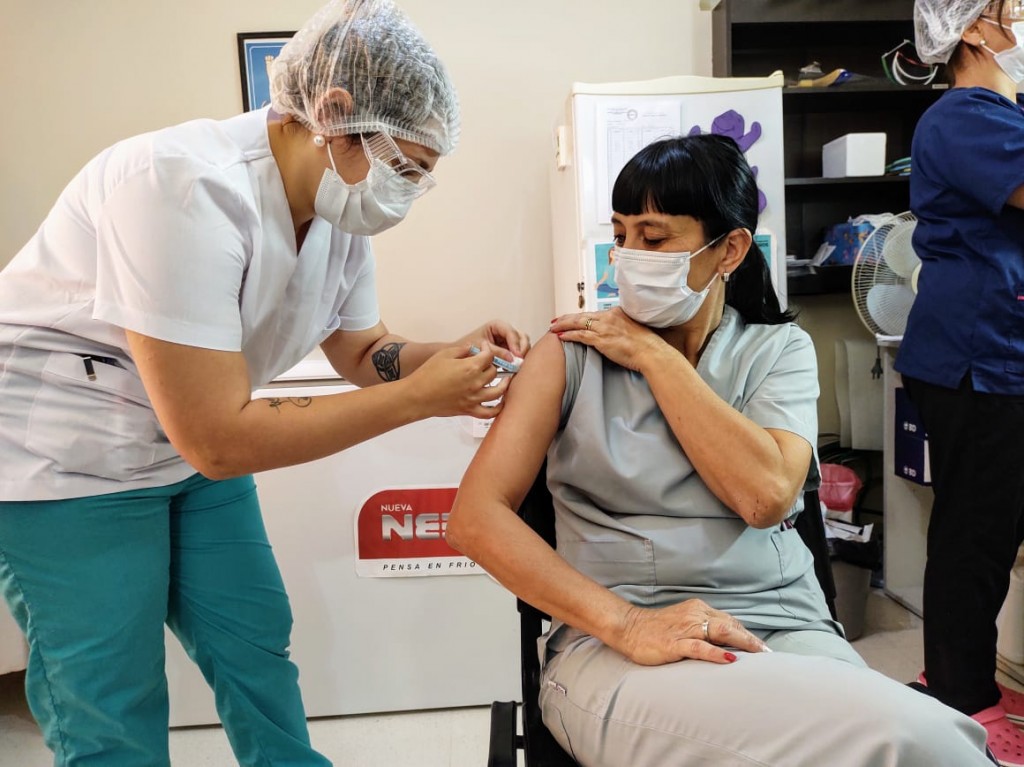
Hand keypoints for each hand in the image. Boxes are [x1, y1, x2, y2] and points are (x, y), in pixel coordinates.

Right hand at [408, 342, 510, 419]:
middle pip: (494, 372)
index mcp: (470, 367)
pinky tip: (501, 402)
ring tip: (506, 380)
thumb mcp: (444, 354)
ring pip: (498, 391)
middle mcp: (476, 383)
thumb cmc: (428, 374)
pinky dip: (498, 408)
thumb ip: (462, 350)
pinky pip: (489, 412)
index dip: (487, 349)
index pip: (489, 356)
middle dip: (492, 365)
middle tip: (488, 363)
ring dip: (504, 385)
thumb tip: (473, 348)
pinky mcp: (469, 410)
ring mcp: (474, 398)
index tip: (484, 347)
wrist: (417, 396)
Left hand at [458, 319, 530, 360]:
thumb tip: (511, 359)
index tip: (516, 355)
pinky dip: (519, 359)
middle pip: (521, 336)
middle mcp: (504, 331)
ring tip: (517, 364)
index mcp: (496, 325)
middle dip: (522, 348)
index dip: (515, 343)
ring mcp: (508, 341)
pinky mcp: (509, 351)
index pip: (510, 332)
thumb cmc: (467, 348)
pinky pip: (518, 353)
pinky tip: (515, 366)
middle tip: (520, 360)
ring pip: (522, 344)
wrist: (460, 355)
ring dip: (522, 354)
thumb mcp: (481, 349)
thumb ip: (496, 353)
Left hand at [549, 307, 663, 372]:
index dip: (579, 316)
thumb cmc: (646, 344)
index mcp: (616, 313)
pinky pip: (580, 335)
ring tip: (553, 328)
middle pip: (581, 315)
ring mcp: (604, 328)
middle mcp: (608, 317)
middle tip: (554, 321)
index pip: (593, 313)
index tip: (571, 318)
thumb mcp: (633, 329)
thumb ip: (621, 327)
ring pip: (577, 323)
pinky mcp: (601, 339)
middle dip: (566, 318)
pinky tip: (560, 337)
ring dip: (563, 326)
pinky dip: (569, 335)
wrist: (650, 352)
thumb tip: (615, 333)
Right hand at [616, 599, 769, 665]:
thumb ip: (702, 629)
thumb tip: (724, 643)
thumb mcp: (683, 624)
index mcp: (698, 609)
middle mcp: (694, 615)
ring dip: (742, 643)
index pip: (729, 621)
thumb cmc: (656, 629)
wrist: (628, 627)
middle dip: (751, 640)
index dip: (747, 634)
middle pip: (730, 625)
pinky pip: (699, 647)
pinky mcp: (675, 643)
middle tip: (768, 654)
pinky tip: (729, 659)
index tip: (762, 649)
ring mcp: (685, 629)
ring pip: (719, 632)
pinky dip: (716, 653)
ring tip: (759, 654)